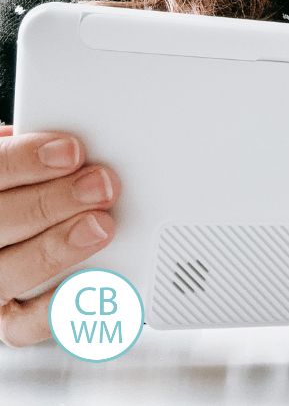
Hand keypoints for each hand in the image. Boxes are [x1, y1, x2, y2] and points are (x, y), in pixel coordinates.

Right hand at [0, 126, 119, 347]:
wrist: (18, 236)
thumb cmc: (27, 194)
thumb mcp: (27, 167)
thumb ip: (37, 155)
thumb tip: (72, 140)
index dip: (26, 161)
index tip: (72, 151)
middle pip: (0, 221)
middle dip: (54, 201)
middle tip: (101, 186)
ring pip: (9, 272)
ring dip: (59, 247)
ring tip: (101, 226)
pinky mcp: (8, 319)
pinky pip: (25, 324)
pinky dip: (59, 306)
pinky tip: (90, 281)